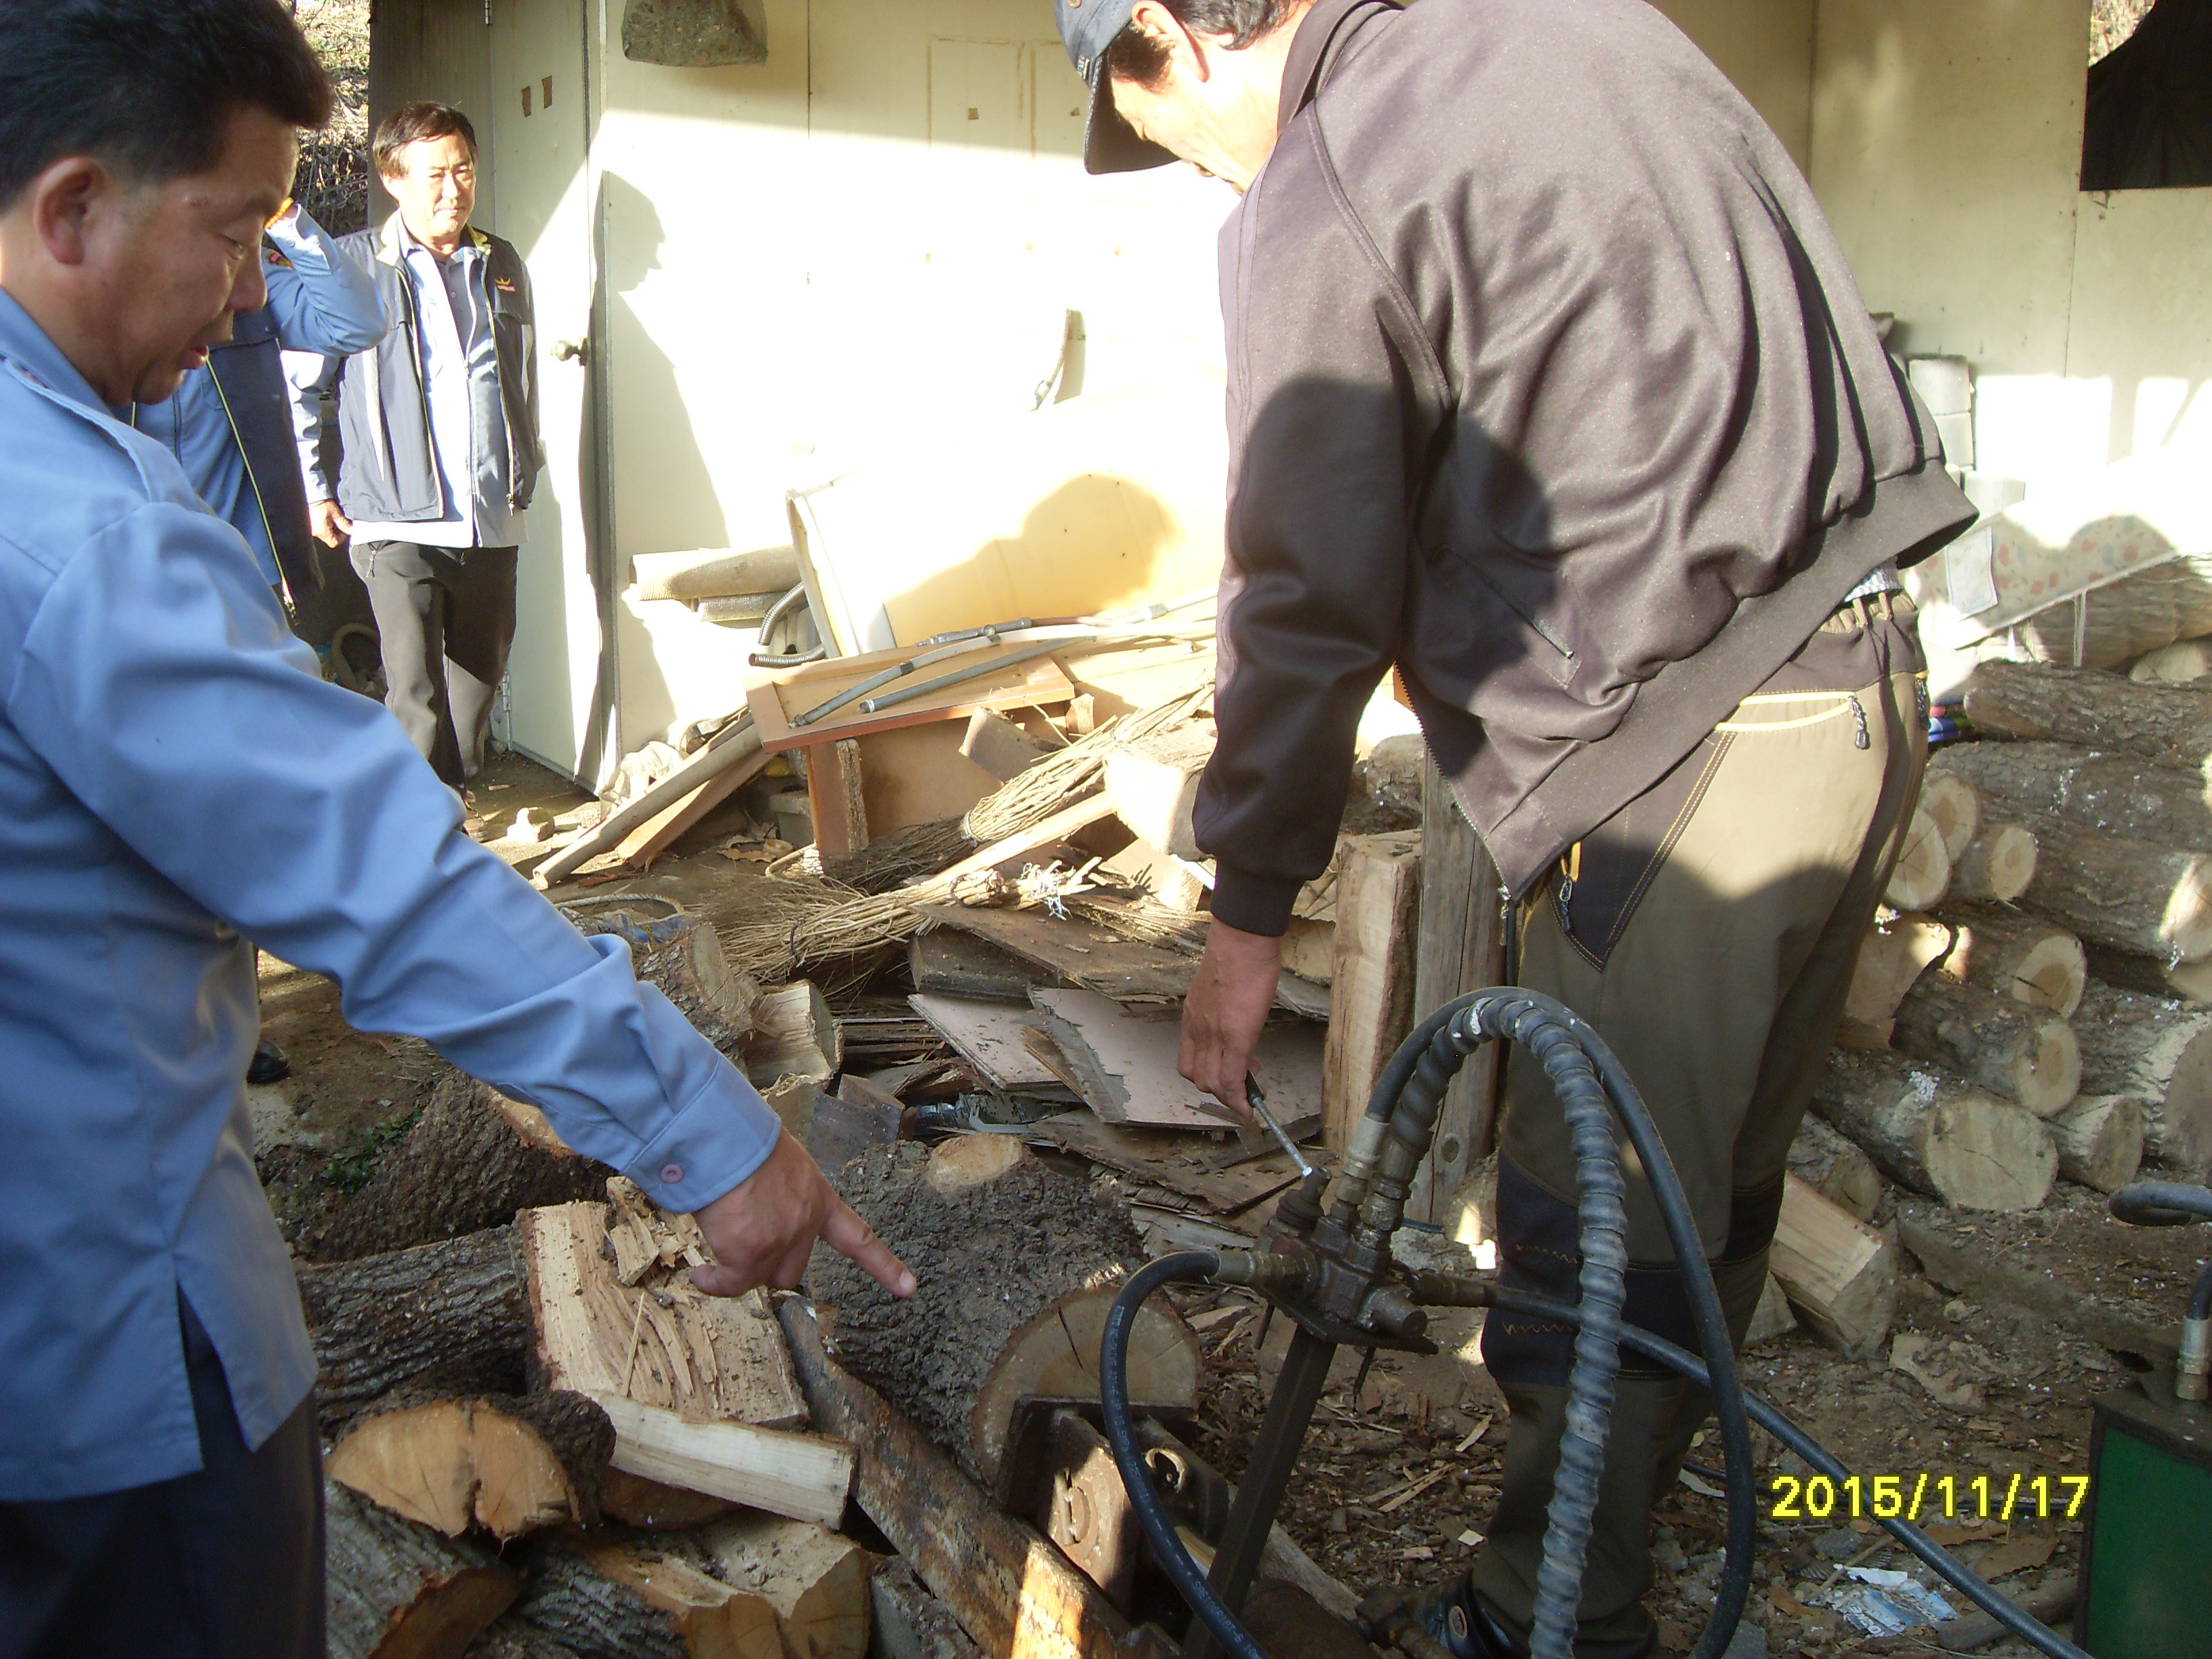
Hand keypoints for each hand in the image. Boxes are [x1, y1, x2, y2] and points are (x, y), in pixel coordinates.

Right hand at [310, 499, 352, 547]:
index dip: (342, 537)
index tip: (345, 529)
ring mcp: (312, 529)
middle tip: (339, 521)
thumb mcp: (336, 514)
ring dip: (331, 527)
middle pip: (330, 538)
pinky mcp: (310, 524)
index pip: (335, 543)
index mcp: (322, 532)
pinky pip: (320, 528)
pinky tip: (327, 516)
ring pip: (325, 533)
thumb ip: (344, 524)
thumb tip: (351, 530)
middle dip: (337, 531)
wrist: (311, 495)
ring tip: (333, 517)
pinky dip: (325, 525)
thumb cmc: (322, 503)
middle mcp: (315, 533)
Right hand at [689, 1130, 915, 1299]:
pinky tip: (700, 1277)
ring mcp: (778, 1241)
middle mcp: (804, 1224)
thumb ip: (783, 1193)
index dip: (884, 1267)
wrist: (721, 1141)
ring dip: (737, 1273)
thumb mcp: (781, 1163)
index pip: (859, 1239)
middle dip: (768, 1267)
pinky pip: (732, 1284)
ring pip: (760, 1278)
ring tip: (712, 1264)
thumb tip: (758, 1208)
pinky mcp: (747, 1254)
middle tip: (740, 1252)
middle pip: (794, 1271)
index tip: (908, 1288)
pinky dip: (713, 1284)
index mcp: (819, 1200)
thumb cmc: (742, 1141)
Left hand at [1179, 920, 1282, 1119]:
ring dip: (1231, 1097)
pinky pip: (1233, 1079)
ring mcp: (1214, 1036)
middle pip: (1198, 1078)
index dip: (1207, 1076)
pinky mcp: (1236, 1037)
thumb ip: (1220, 1009)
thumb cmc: (1236, 954)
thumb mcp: (1218, 988)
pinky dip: (1240, 1100)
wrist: (1242, 940)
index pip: (1188, 1062)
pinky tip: (1250, 1110)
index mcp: (1192, 1019)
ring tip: (1251, 1092)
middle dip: (1221, 1090)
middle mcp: (1197, 1030)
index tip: (1228, 1074)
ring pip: (1213, 1085)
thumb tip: (1235, 1021)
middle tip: (1245, 1082)